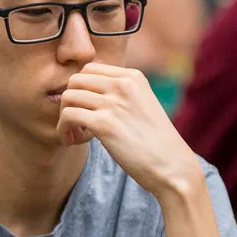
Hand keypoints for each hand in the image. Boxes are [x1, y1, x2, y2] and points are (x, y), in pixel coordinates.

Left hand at [58, 63, 201, 196]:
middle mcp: (123, 84)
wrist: (172, 167)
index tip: (86, 110)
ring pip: (68, 97)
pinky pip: (68, 116)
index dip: (81, 90)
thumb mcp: (142, 106)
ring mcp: (113, 103)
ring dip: (64, 117)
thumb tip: (88, 94)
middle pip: (75, 80)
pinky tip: (74, 142)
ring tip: (75, 135)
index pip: (90, 69)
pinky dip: (64, 129)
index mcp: (133, 77)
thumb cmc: (156, 143)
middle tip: (76, 124)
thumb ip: (120, 95)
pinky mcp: (104, 124)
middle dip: (69, 102)